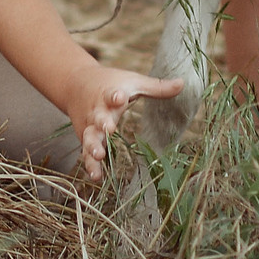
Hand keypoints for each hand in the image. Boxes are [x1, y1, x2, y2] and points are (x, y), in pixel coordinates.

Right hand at [57, 63, 183, 180]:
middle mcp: (97, 110)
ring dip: (93, 146)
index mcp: (109, 94)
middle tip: (109, 128)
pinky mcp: (85, 137)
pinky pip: (85, 152)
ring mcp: (89, 125)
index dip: (115, 96)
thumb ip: (156, 87)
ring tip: (99, 155)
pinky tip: (96, 176)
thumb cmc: (110, 83)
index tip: (120, 97)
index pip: (111, 93)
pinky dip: (90, 164)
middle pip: (98, 117)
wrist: (76, 84)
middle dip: (103, 123)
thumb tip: (183, 83)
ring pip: (89, 137)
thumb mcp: (132, 82)